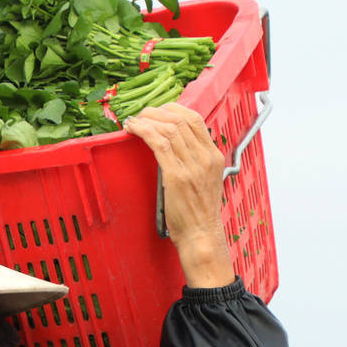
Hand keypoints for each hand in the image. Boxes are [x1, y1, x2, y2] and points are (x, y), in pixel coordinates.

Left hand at [127, 103, 233, 288]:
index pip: (195, 119)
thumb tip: (177, 147)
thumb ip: (196, 162)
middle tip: (141, 115)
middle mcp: (205, 157)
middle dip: (156, 112)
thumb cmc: (199, 213)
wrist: (201, 236)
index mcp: (214, 156)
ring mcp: (192, 166)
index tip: (158, 112)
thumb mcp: (206, 181)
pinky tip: (133, 130)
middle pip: (180, 119)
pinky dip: (143, 132)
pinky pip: (159, 144)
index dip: (173, 110)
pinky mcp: (176, 176)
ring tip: (133, 122)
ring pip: (168, 128)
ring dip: (146, 120)